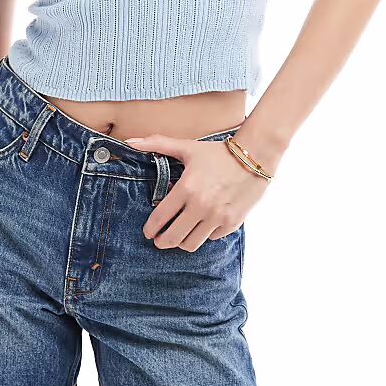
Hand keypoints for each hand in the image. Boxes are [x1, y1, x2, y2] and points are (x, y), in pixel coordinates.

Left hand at [123, 132, 270, 251]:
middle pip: (174, 237)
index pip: (161, 217)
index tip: (147, 232)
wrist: (254, 157)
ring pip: (192, 243)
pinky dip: (204, 235)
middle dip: (162, 241)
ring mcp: (218, 217)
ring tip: (178, 236)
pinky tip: (201, 226)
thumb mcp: (187, 147)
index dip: (151, 228)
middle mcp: (201, 206)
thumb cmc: (217, 153)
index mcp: (187, 188)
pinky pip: (211, 238)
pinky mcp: (232, 223)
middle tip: (158, 240)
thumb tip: (130, 141)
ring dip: (182, 242)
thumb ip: (157, 144)